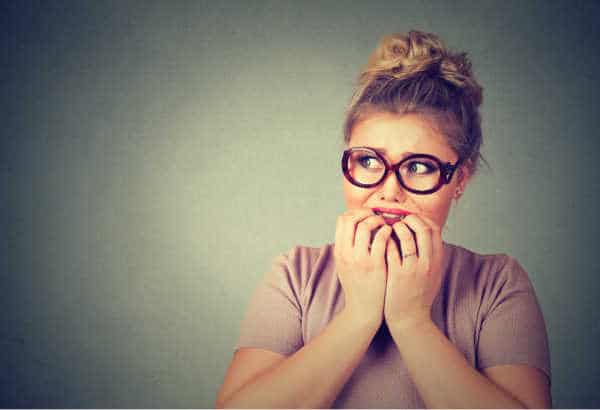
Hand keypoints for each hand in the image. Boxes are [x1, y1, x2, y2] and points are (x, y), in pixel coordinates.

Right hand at [334, 208, 391, 330]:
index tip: (367, 216)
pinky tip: (391, 234)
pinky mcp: (375, 265)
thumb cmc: (358, 286)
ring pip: (365, 226)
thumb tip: (356, 228)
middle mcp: (346, 253)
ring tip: (385, 224)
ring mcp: (359, 259)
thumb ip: (348, 247)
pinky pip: (380, 239)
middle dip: (365, 213)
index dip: (355, 213)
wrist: (363, 310)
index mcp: (339, 251)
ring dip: (377, 220)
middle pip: (350, 219)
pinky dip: (386, 231)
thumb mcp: (345, 265)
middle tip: (377, 217)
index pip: (342, 220)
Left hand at [383, 214, 444, 333]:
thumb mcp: (432, 274)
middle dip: (410, 219)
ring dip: (397, 227)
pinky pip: (391, 250)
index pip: (434, 229)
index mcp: (437, 261)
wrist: (410, 318)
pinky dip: (386, 240)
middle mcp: (428, 263)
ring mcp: (413, 269)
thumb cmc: (419, 295)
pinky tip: (381, 239)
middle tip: (398, 219)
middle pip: (423, 229)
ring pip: (407, 237)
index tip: (411, 217)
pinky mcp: (397, 275)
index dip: (422, 219)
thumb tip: (424, 233)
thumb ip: (430, 255)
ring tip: (389, 227)